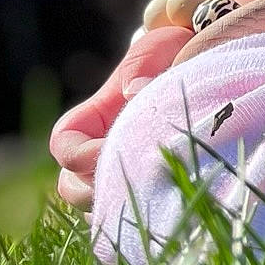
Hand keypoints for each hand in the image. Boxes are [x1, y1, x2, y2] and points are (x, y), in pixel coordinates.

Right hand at [49, 22, 192, 210]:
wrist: (200, 69)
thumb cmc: (173, 55)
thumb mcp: (158, 49)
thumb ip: (143, 66)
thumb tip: (135, 93)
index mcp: (91, 120)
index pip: (64, 145)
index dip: (81, 155)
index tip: (115, 150)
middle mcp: (97, 151)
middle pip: (73, 188)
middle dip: (97, 191)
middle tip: (139, 184)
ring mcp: (120, 174)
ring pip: (102, 207)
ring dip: (123, 206)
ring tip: (160, 197)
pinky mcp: (148, 191)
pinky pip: (135, 215)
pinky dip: (147, 214)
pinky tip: (176, 206)